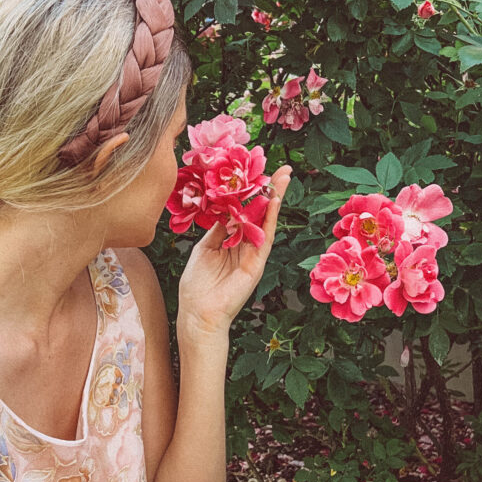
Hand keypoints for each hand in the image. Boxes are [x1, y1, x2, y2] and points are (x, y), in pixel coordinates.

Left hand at [175, 165, 292, 336]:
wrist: (197, 314)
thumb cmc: (197, 286)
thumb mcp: (204, 249)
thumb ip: (217, 228)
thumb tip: (225, 206)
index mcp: (232, 241)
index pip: (245, 211)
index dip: (251, 192)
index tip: (255, 171)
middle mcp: (246, 246)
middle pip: (260, 212)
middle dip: (270, 190)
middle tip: (281, 168)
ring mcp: (253, 255)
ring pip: (267, 222)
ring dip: (276, 199)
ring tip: (284, 177)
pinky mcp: (256, 265)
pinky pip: (265, 238)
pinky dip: (270, 219)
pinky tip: (274, 201)